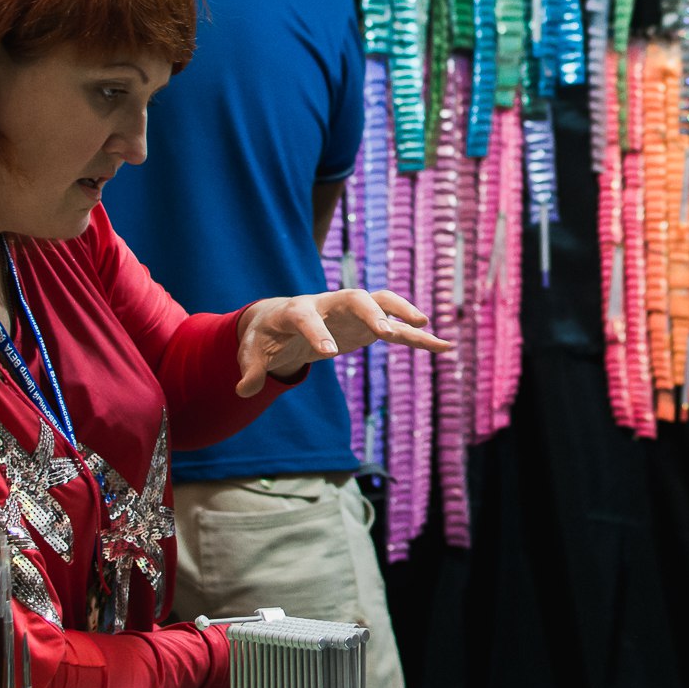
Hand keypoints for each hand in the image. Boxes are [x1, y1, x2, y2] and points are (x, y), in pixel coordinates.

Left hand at [234, 288, 452, 396]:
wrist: (282, 319)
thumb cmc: (266, 335)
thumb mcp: (253, 351)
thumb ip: (251, 369)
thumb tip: (244, 390)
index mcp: (297, 309)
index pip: (307, 316)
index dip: (316, 332)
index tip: (329, 353)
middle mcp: (329, 304)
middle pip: (354, 297)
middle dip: (370, 312)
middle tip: (384, 332)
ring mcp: (352, 312)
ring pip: (382, 302)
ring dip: (403, 312)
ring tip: (425, 326)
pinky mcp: (368, 325)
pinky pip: (397, 329)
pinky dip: (420, 337)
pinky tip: (444, 347)